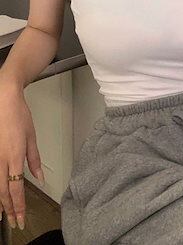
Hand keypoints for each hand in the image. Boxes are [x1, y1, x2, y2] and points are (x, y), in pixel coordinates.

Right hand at [0, 78, 43, 229]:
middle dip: (9, 209)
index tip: (21, 219)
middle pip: (3, 191)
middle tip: (14, 222)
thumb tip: (39, 177)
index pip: (16, 188)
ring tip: (4, 214)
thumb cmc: (18, 115)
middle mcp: (0, 159)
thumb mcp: (31, 136)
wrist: (3, 99)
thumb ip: (34, 159)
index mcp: (14, 156)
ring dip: (0, 201)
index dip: (18, 206)